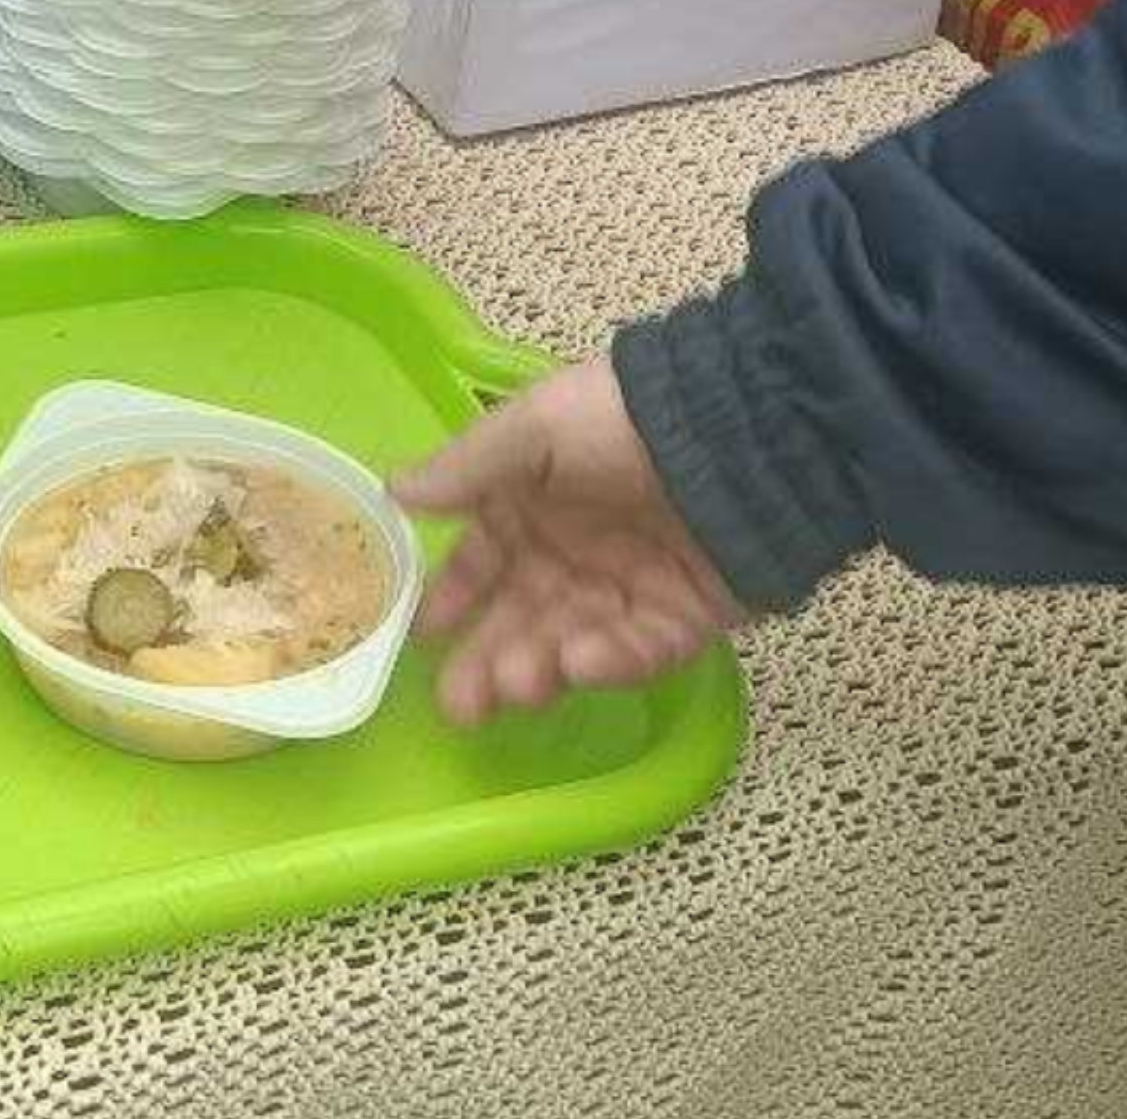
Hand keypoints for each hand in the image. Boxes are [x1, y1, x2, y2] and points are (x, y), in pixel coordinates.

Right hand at [392, 358, 745, 725]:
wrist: (734, 436)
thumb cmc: (620, 422)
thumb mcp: (534, 428)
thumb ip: (466, 468)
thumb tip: (393, 491)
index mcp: (532, 503)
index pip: (481, 561)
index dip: (453, 598)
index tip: (422, 637)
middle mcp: (572, 553)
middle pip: (519, 618)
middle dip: (486, 661)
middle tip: (460, 705)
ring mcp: (625, 592)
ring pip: (568, 645)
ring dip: (536, 668)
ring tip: (515, 685)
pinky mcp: (677, 623)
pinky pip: (634, 654)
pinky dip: (605, 664)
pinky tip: (578, 664)